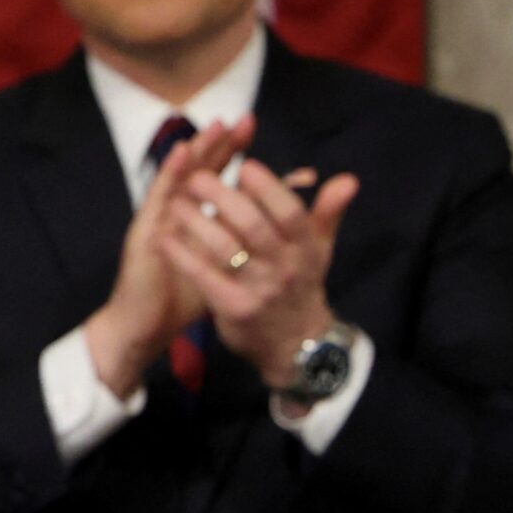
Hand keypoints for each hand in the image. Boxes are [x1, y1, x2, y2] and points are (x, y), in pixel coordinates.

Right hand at [81, 117, 247, 396]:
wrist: (146, 326)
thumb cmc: (183, 296)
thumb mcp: (224, 265)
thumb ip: (248, 240)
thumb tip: (287, 221)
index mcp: (194, 218)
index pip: (218, 177)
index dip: (235, 153)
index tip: (256, 130)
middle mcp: (176, 212)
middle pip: (201, 170)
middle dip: (222, 144)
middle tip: (244, 119)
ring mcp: (158, 219)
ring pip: (179, 177)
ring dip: (197, 150)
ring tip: (216, 126)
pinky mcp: (146, 232)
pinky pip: (158, 198)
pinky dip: (169, 173)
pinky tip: (181, 154)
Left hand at [159, 155, 360, 385]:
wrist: (294, 345)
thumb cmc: (300, 285)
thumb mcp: (318, 250)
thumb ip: (328, 212)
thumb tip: (348, 179)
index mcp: (305, 248)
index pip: (289, 212)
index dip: (269, 188)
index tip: (244, 166)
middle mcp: (284, 268)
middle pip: (254, 226)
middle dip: (223, 198)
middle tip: (197, 177)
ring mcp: (258, 290)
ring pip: (225, 249)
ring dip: (197, 222)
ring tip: (175, 201)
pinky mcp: (233, 309)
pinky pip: (204, 277)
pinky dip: (182, 255)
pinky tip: (164, 237)